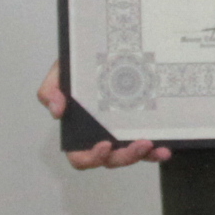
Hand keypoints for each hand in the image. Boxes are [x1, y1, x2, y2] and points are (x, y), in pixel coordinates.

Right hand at [39, 61, 168, 168]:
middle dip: (125, 157)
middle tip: (140, 144)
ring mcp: (119, 135)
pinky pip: (146, 147)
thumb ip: (50, 90)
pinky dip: (155, 152)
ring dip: (143, 156)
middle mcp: (99, 137)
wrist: (100, 54)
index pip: (80, 157)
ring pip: (130, 156)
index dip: (91, 158)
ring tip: (153, 144)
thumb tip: (56, 109)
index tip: (104, 145)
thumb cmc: (78, 70)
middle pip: (110, 160)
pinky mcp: (136, 130)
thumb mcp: (60, 73)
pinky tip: (164, 147)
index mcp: (78, 132)